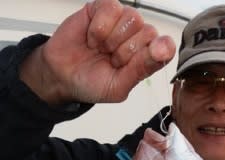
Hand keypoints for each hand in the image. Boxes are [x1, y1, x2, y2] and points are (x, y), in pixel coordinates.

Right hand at [20, 0, 175, 104]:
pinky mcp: (103, 8)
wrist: (61, 75)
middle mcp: (136, 37)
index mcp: (145, 58)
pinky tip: (93, 37)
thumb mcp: (118, 86)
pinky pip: (112, 8)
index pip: (164, 47)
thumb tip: (164, 51)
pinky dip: (100, 27)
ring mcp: (121, 21)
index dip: (158, 50)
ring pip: (132, 18)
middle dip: (125, 51)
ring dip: (112, 39)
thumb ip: (142, 70)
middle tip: (110, 60)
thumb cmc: (91, 83)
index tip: (152, 54)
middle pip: (148, 32)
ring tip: (101, 49)